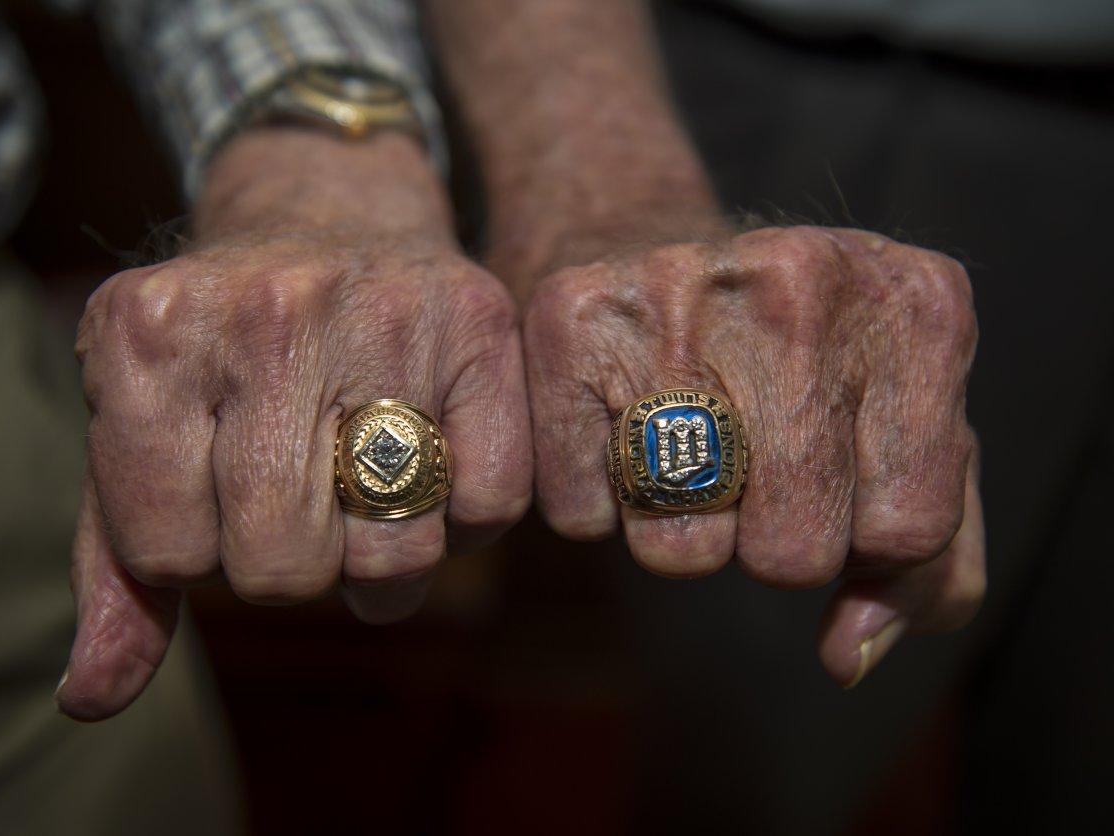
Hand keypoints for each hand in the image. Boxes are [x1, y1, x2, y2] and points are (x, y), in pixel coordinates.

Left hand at [56, 130, 531, 719]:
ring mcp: (385, 313)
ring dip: (379, 554)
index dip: (196, 549)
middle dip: (290, 561)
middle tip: (297, 497)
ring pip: (396, 553)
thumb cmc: (225, 354)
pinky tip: (433, 466)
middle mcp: (267, 313)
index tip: (214, 488)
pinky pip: (487, 509)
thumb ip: (115, 573)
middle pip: (285, 567)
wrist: (331, 217)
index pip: (172, 557)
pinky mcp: (483, 326)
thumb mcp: (140, 437)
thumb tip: (92, 700)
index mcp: (147, 337)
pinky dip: (463, 521)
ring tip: (364, 489)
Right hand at [521, 226, 983, 685]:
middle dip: (768, 540)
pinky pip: (580, 518)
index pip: (906, 531)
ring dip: (678, 527)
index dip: (862, 540)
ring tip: (680, 440)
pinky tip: (613, 423)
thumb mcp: (899, 433)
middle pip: (790, 553)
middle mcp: (805, 281)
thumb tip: (848, 655)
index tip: (835, 480)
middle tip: (748, 463)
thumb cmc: (798, 360)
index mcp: (917, 308)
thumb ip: (922, 562)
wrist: (649, 239)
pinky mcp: (569, 321)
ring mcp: (679, 293)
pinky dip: (595, 501)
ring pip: (678, 548)